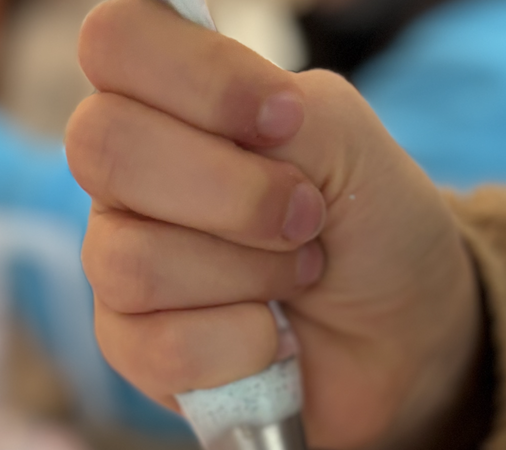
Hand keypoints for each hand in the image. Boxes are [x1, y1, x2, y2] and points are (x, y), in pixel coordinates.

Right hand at [67, 0, 481, 449]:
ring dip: (247, 275)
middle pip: (102, 149)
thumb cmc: (368, 226)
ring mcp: (119, 264)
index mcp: (165, 98)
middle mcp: (126, 176)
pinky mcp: (134, 351)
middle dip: (231, 193)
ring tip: (298, 277)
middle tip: (305, 217)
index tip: (283, 119)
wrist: (403, 332)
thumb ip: (274, 106)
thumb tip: (235, 129)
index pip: (115, 41)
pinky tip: (272, 339)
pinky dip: (243, 345)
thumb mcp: (344, 140)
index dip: (198, 78)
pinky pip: (160, 347)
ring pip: (132, 262)